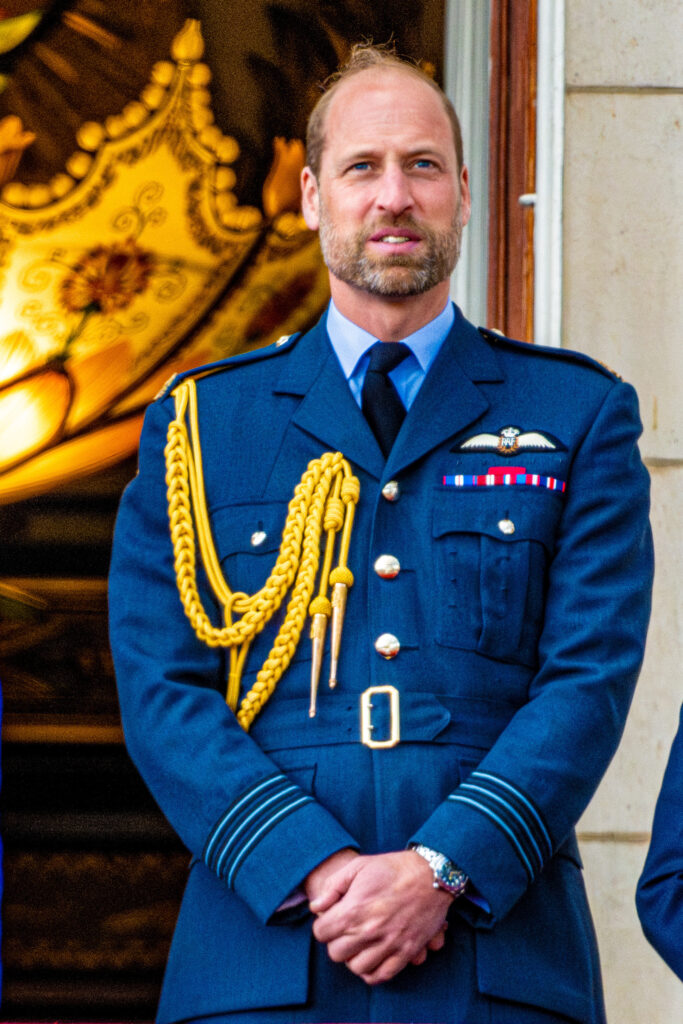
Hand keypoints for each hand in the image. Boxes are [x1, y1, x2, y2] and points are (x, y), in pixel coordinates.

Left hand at [310, 850, 452, 984]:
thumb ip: (333, 887)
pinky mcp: (406, 952)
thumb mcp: (358, 866)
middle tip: (345, 930)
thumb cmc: (392, 868)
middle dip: (336, 941)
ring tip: (359, 943)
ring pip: (357, 967)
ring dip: (354, 956)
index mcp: (354, 910)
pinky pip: (382, 975)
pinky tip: (372, 957)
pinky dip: (373, 971)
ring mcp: (389, 944)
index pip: (321, 933)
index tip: (331, 919)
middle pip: (336, 953)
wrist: (431, 874)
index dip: (323, 925)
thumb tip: (316, 907)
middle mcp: (369, 931)